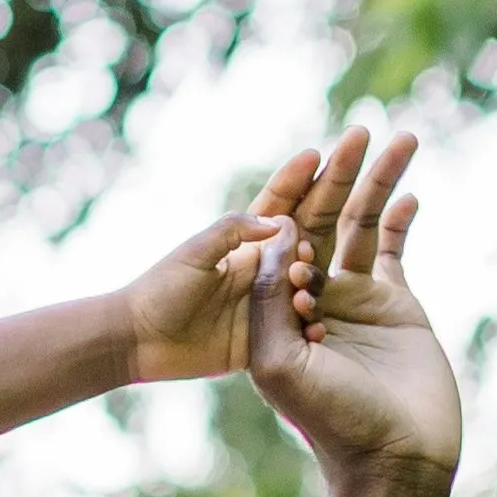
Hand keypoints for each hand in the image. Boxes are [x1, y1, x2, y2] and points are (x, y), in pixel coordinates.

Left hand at [104, 151, 317, 385]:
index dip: (299, 181)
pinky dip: (312, 327)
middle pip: (306, 238)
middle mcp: (262, 271)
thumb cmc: (160, 289)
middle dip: (329, 209)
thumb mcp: (195, 251)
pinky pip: (297, 333)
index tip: (318, 154)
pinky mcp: (266, 340)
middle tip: (356, 184)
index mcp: (244, 244)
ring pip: (308, 287)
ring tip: (312, 271)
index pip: (279, 206)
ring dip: (318, 278)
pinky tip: (320, 328)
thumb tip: (280, 221)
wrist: (140, 342)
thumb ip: (233, 231)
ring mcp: (267, 305)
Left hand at [240, 128, 453, 486]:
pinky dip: (398, 219)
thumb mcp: (278, 361)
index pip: (280, 237)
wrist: (393, 460)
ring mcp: (355, 299)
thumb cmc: (331, 421)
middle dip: (339, 175)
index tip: (310, 173)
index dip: (293, 198)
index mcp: (274, 307)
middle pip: (323, 218)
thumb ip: (270, 296)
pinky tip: (407, 191)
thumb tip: (279, 233)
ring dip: (376, 182)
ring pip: (361, 225)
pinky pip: (392, 251)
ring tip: (400, 139)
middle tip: (357, 131)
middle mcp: (312, 296)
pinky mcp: (396, 307)